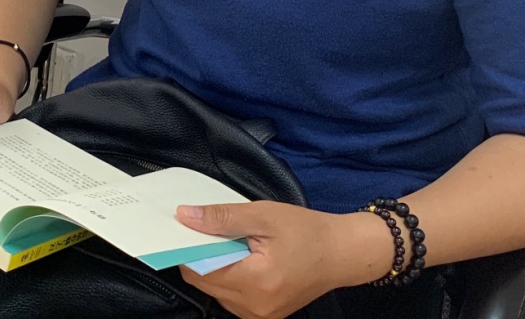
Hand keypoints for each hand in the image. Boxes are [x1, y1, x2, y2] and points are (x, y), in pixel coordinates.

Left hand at [176, 203, 391, 318]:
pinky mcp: (264, 316)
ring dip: (213, 267)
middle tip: (208, 228)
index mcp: (254, 283)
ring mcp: (259, 316)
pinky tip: (240, 257)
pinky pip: (230, 298)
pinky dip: (227, 276)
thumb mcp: (263, 215)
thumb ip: (222, 218)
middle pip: (204, 282)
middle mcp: (254, 307)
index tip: (183, 226)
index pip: (199, 269)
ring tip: (231, 242)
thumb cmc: (305, 231)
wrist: (341, 253)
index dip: (187, 247)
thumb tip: (184, 216)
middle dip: (199, 255)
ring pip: (215, 291)